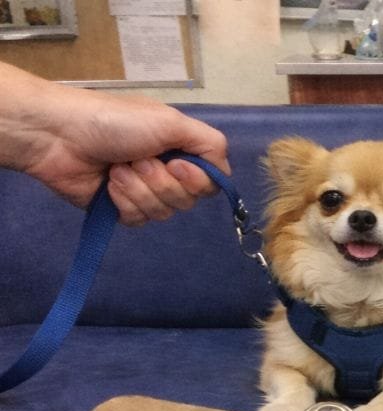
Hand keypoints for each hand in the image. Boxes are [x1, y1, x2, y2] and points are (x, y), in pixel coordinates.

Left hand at [1, 62, 229, 226]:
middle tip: (137, 160)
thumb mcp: (172, 121)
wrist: (60, 135)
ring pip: (164, 212)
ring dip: (139, 190)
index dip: (197, 180)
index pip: (212, 182)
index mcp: (181, 150)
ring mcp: (145, 192)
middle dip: (162, 182)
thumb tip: (225, 173)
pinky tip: (108, 185)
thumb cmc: (116, 122)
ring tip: (117, 169)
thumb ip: (211, 144)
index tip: (175, 163)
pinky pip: (140, 220)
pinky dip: (124, 202)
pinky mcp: (121, 209)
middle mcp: (167, 172)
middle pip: (189, 201)